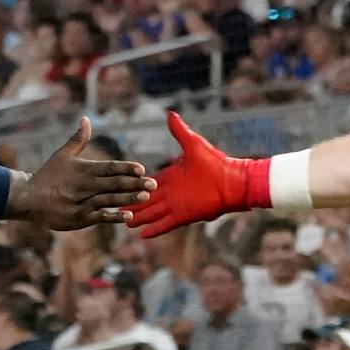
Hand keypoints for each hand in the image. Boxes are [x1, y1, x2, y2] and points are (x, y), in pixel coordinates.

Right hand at [7, 118, 153, 230]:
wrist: (29, 198)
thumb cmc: (48, 175)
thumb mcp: (62, 155)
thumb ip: (78, 139)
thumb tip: (86, 119)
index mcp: (84, 169)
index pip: (109, 168)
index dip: (125, 168)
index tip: (141, 169)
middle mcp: (85, 186)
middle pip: (113, 184)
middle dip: (134, 184)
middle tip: (153, 184)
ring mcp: (83, 202)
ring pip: (109, 200)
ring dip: (127, 199)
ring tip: (144, 197)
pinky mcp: (80, 218)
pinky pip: (100, 217)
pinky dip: (114, 217)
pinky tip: (128, 216)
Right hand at [129, 111, 260, 238]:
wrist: (233, 181)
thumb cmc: (216, 162)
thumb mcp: (194, 144)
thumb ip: (180, 131)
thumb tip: (170, 114)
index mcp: (171, 176)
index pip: (148, 182)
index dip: (133, 184)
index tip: (119, 186)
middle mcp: (171, 192)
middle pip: (146, 200)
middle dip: (132, 204)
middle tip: (115, 207)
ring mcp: (176, 205)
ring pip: (152, 214)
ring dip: (139, 218)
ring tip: (125, 223)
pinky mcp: (183, 216)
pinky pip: (165, 224)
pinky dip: (154, 229)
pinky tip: (142, 235)